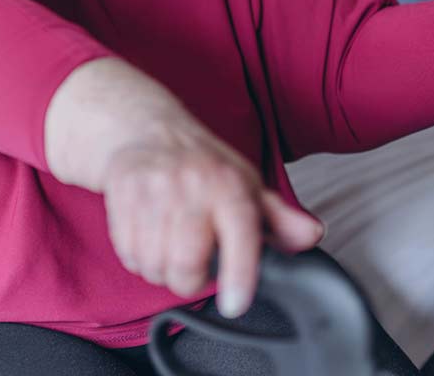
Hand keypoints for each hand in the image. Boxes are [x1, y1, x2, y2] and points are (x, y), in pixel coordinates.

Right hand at [100, 122, 324, 319]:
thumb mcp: (246, 185)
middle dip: (190, 280)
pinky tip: (147, 239)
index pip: (240, 233)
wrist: (145, 129)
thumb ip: (280, 218)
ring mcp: (153, 189)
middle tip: (194, 266)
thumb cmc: (201, 165)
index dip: (238, 275)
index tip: (234, 304)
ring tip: (168, 249)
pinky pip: (129, 255)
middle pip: (186, 263)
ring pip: (154, 264)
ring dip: (161, 271)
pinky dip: (138, 259)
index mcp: (228, 184)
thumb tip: (311, 234)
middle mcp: (190, 185)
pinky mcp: (121, 195)